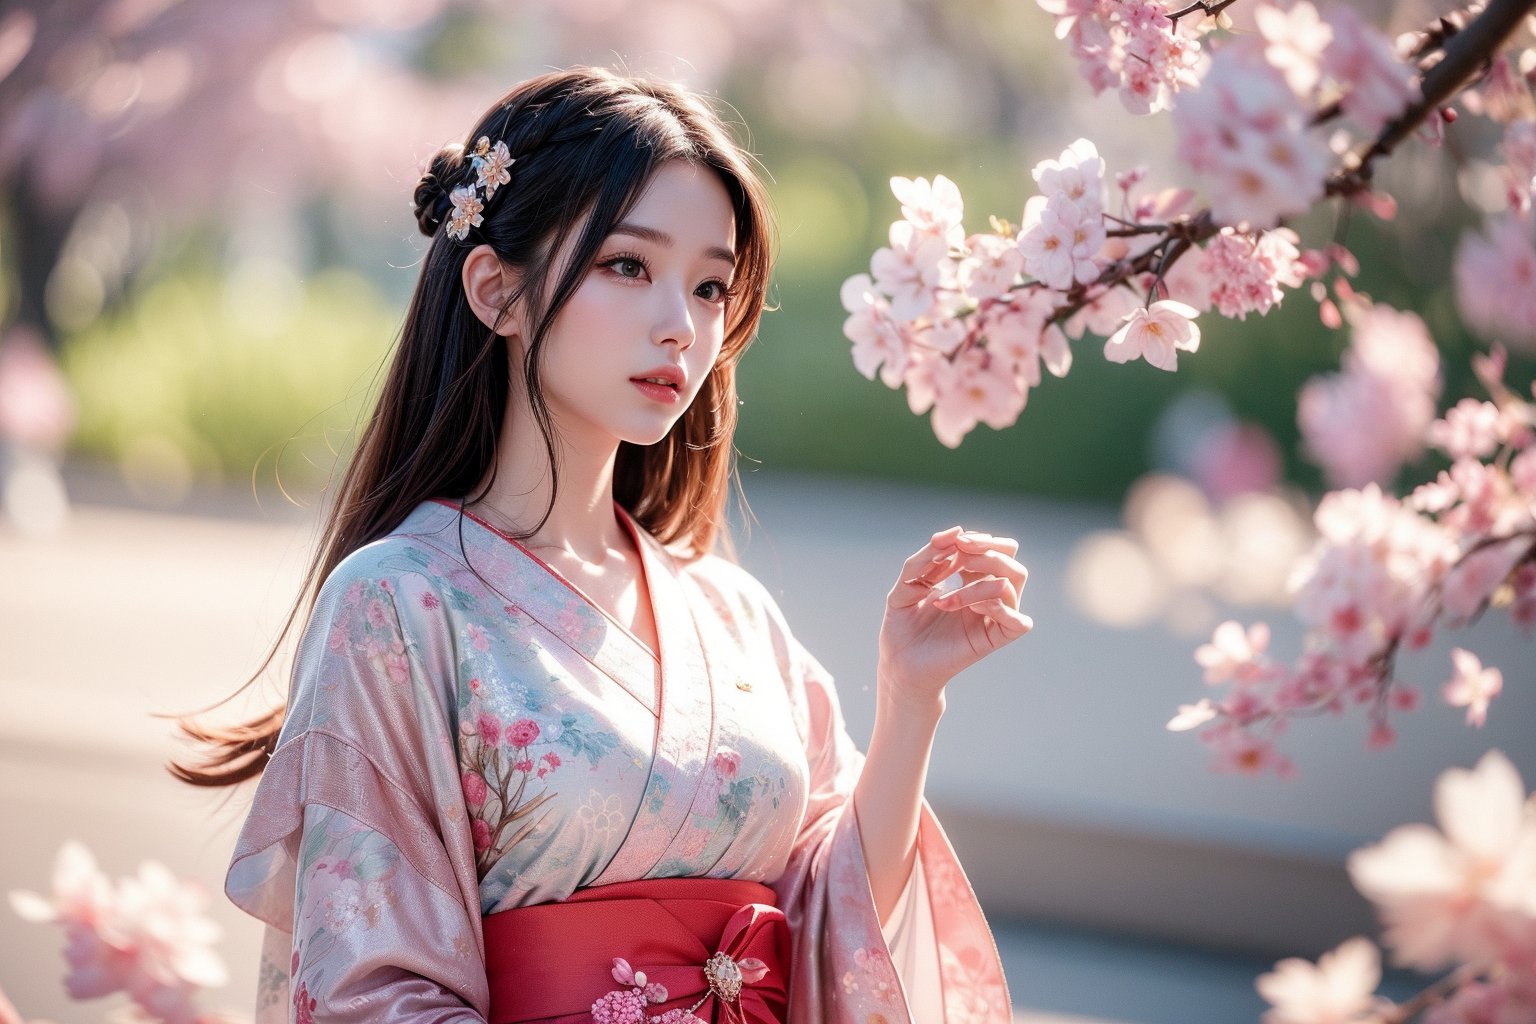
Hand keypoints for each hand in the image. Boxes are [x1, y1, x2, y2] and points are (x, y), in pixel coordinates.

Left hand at [878, 526, 1032, 707]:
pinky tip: (967, 610)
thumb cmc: (903, 623)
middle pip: (1011, 560)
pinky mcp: (994, 640)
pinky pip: (1018, 620)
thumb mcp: (908, 581)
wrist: (897, 662)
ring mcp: (993, 617)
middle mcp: (987, 595)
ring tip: (944, 599)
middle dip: (987, 550)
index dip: (978, 539)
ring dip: (977, 583)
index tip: (951, 544)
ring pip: (1011, 583)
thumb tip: (956, 531)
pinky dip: (995, 607)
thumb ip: (928, 555)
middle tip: (959, 555)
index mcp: (971, 578)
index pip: (996, 547)